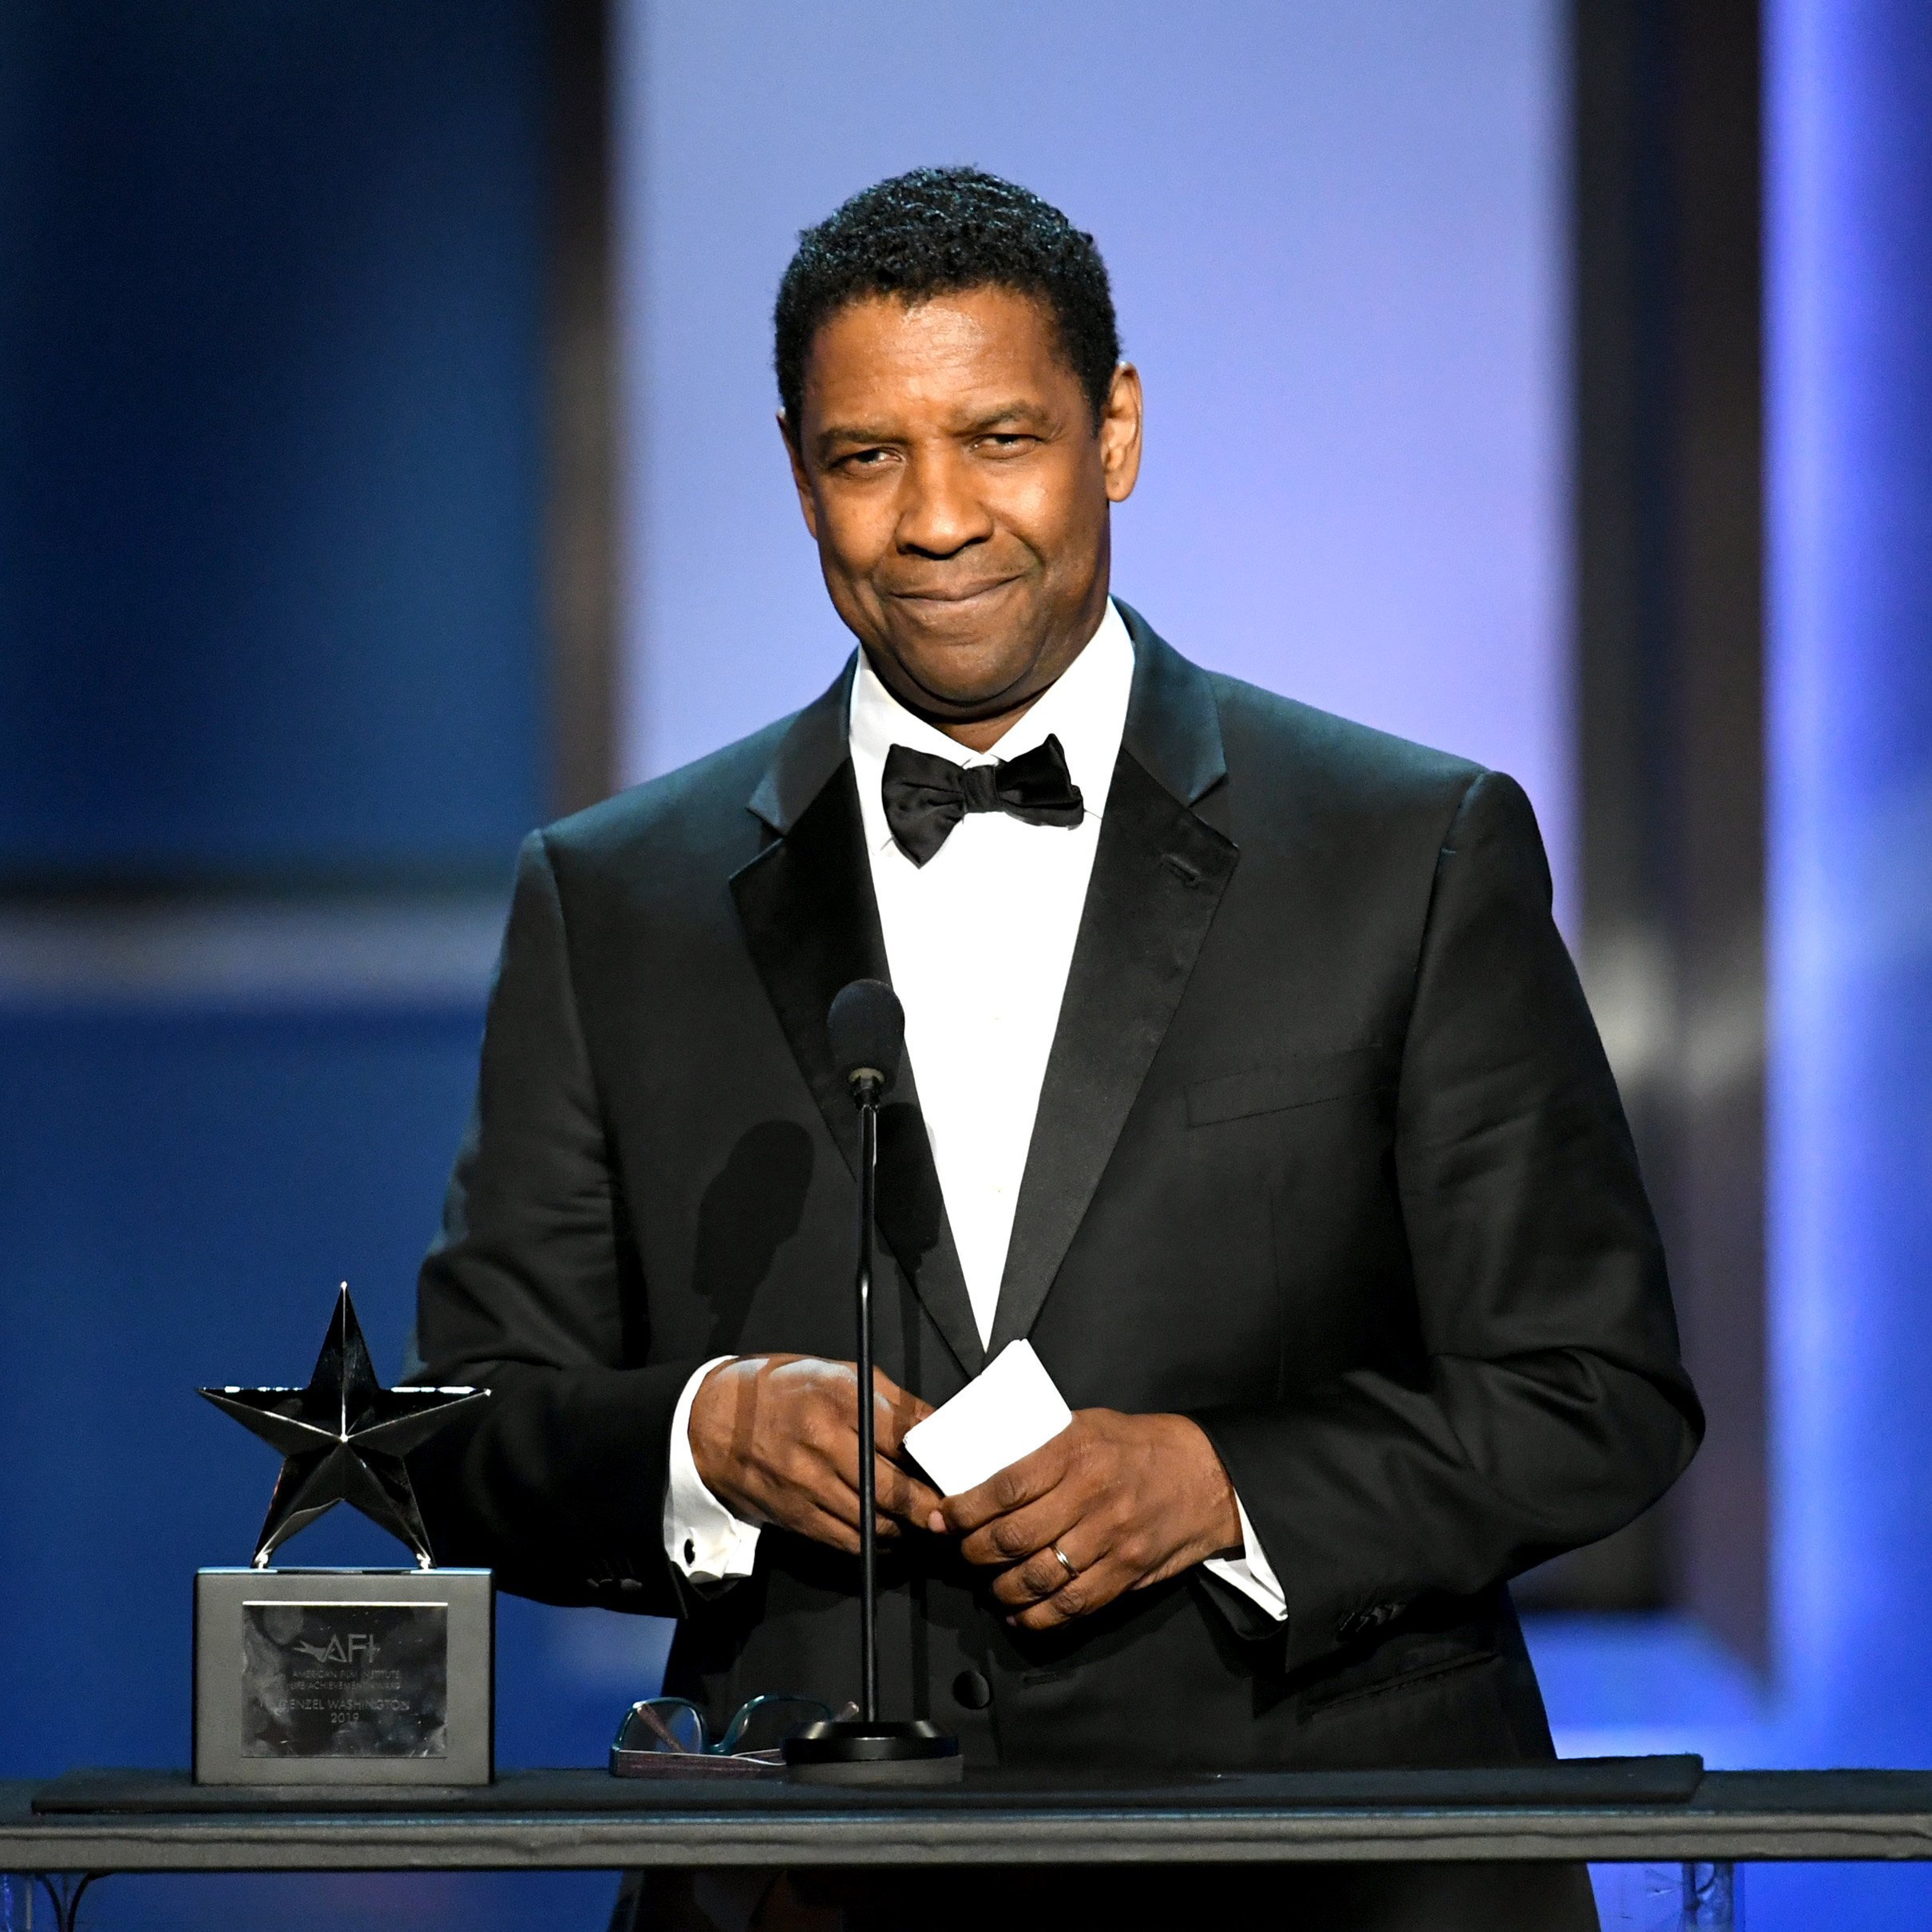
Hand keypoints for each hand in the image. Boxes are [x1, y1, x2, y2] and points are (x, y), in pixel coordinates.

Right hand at [689, 1354, 941, 1554]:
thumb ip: (889, 1399)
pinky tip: (889, 1534)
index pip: (908, 1438)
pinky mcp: (797, 1514)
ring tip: (924, 1524)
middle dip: (931, 1506)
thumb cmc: (782, 1389)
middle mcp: (827, 1442)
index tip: (957, 1470)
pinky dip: (875, 1542)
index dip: (938, 1459)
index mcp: (843, 1399)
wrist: (713, 1421)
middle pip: (898, 1488)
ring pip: (877, 1521)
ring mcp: (810, 1483)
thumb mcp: (839, 1373)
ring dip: (906, 1528)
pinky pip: (848, 1539)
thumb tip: (935, 1424)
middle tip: (952, 1510)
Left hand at [932, 1409, 1241, 1630]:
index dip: (966, 1509)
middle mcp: (1090, 1494)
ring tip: (989, 1584)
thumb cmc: (1135, 1445)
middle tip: (962, 1552)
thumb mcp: (1085, 1424)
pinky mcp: (1126, 1570)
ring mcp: (1110, 1537)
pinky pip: (1073, 1604)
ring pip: (1038, 1577)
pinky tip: (1020, 1613)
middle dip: (975, 1552)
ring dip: (1001, 1589)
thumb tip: (980, 1465)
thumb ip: (1038, 1444)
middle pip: (1013, 1537)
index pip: (1004, 1486)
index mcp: (1074, 1450)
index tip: (945, 1517)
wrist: (1205, 1474)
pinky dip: (1038, 1617)